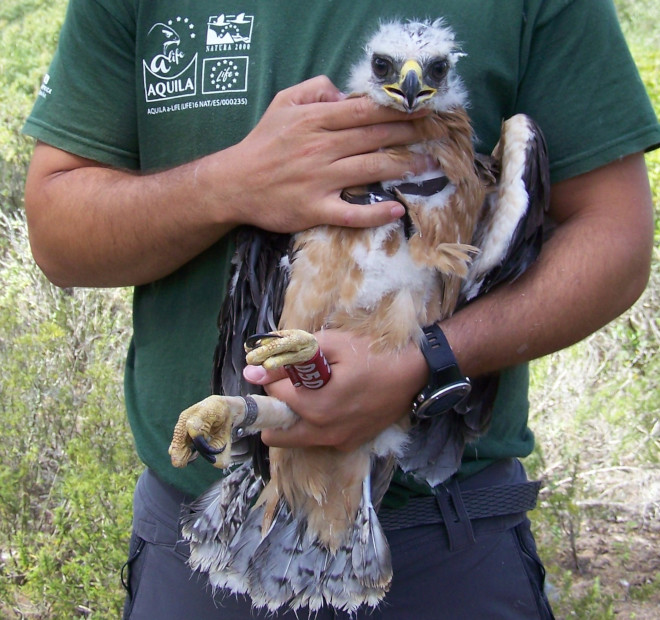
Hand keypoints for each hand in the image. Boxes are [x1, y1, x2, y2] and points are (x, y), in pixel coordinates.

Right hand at [206, 75, 430, 232]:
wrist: (234, 184)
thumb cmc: (262, 143)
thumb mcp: (283, 103)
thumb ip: (315, 90)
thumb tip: (345, 94)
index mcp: (316, 121)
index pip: (366, 111)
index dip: (398, 109)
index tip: (423, 108)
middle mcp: (322, 148)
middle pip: (376, 138)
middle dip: (411, 134)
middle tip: (438, 134)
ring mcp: (320, 180)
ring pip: (371, 170)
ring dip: (405, 167)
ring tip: (429, 165)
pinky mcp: (316, 209)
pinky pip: (351, 213)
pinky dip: (375, 213)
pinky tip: (397, 210)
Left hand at [243, 329, 427, 450]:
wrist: (415, 372)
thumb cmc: (374, 353)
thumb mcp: (331, 343)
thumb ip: (290, 354)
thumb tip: (253, 367)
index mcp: (316, 407)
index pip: (274, 395)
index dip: (272, 377)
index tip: (279, 366)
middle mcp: (324, 432)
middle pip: (276, 434)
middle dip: (274, 411)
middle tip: (286, 389)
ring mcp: (339, 441)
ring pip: (297, 439)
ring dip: (293, 420)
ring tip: (309, 394)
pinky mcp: (351, 444)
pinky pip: (320, 439)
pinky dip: (316, 425)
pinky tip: (332, 403)